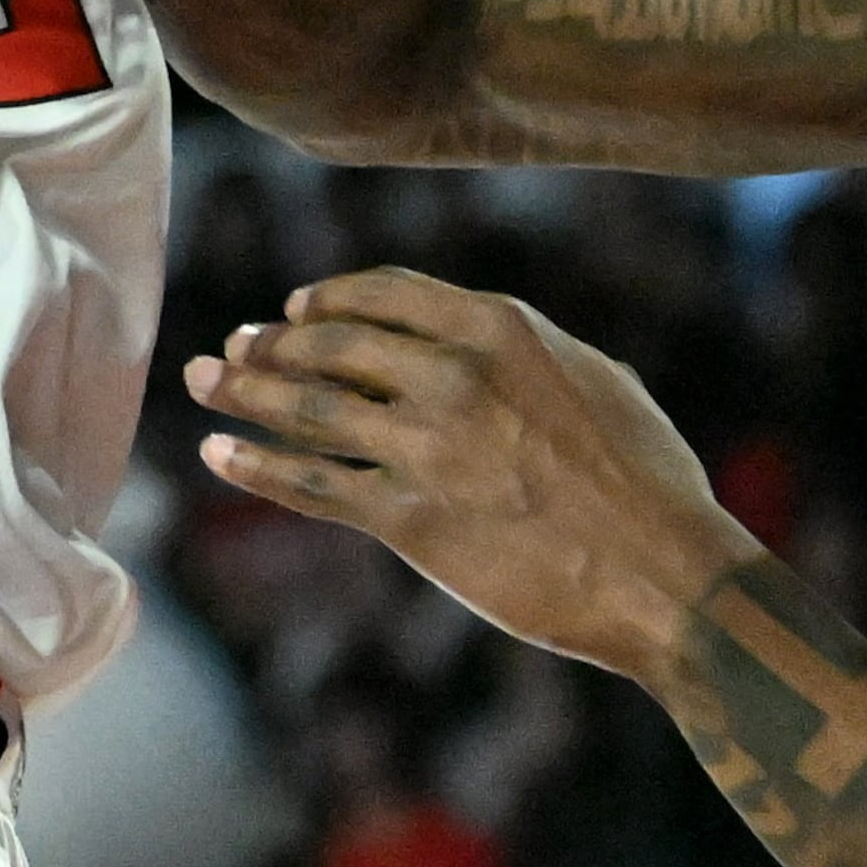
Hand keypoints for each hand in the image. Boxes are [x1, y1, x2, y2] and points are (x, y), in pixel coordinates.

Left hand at [185, 266, 761, 681]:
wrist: (661, 571)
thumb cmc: (648, 478)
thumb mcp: (593, 379)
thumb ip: (527, 353)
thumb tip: (491, 346)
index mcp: (499, 327)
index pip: (386, 295)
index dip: (330, 301)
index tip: (294, 310)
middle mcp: (451, 373)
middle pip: (332, 344)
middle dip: (272, 345)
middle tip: (233, 348)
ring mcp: (425, 445)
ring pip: (308, 407)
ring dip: (245, 392)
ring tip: (204, 382)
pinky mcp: (409, 518)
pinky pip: (314, 485)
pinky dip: (258, 466)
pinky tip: (220, 455)